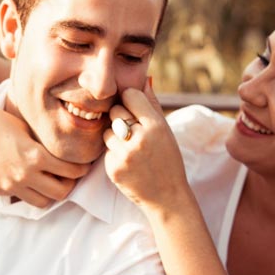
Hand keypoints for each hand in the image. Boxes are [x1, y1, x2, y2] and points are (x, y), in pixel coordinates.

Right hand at [0, 101, 89, 205]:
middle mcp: (24, 175)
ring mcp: (9, 185)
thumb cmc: (2, 123)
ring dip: (48, 193)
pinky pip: (20, 197)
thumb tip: (64, 160)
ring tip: (48, 182)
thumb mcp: (30, 132)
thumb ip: (45, 149)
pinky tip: (26, 179)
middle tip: (68, 178)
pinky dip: (26, 190)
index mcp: (37, 157)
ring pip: (42, 202)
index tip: (83, 167)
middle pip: (61, 193)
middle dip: (69, 185)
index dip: (81, 170)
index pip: (71, 172)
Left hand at [103, 81, 191, 209]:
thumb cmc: (168, 159)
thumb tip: (145, 78)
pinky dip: (114, 153)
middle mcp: (140, 138)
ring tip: (131, 149)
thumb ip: (152, 104)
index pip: (131, 95)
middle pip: (115, 110)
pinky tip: (128, 163)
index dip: (131, 100)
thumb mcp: (166, 131)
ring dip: (115, 136)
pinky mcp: (113, 168)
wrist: (167, 196)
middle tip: (133, 131)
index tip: (135, 109)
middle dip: (121, 117)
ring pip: (107, 130)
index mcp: (156, 126)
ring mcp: (125, 154)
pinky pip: (106, 149)